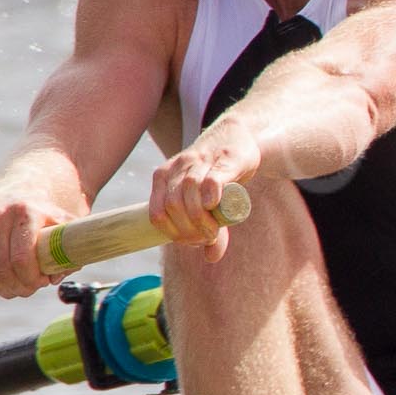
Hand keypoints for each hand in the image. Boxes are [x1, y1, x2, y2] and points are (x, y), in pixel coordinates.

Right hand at [0, 198, 76, 297]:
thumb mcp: (64, 228)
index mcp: (27, 212)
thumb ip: (68, 252)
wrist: (20, 194)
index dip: (32, 279)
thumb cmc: (45, 218)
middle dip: (19, 287)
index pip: (22, 258)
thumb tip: (54, 278)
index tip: (43, 282)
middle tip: (29, 289)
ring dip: (1, 288)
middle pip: (3, 268)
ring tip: (15, 288)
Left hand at [149, 121, 262, 261]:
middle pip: (172, 206)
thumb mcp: (207, 200)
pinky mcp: (223, 159)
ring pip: (188, 193)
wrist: (238, 136)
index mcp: (163, 177)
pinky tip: (215, 206)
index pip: (157, 213)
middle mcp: (176, 167)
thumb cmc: (220, 172)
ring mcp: (199, 161)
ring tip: (215, 229)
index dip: (173, 234)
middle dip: (189, 230)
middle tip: (208, 236)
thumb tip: (210, 258)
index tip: (193, 241)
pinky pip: (210, 179)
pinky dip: (210, 196)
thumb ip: (209, 227)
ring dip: (201, 219)